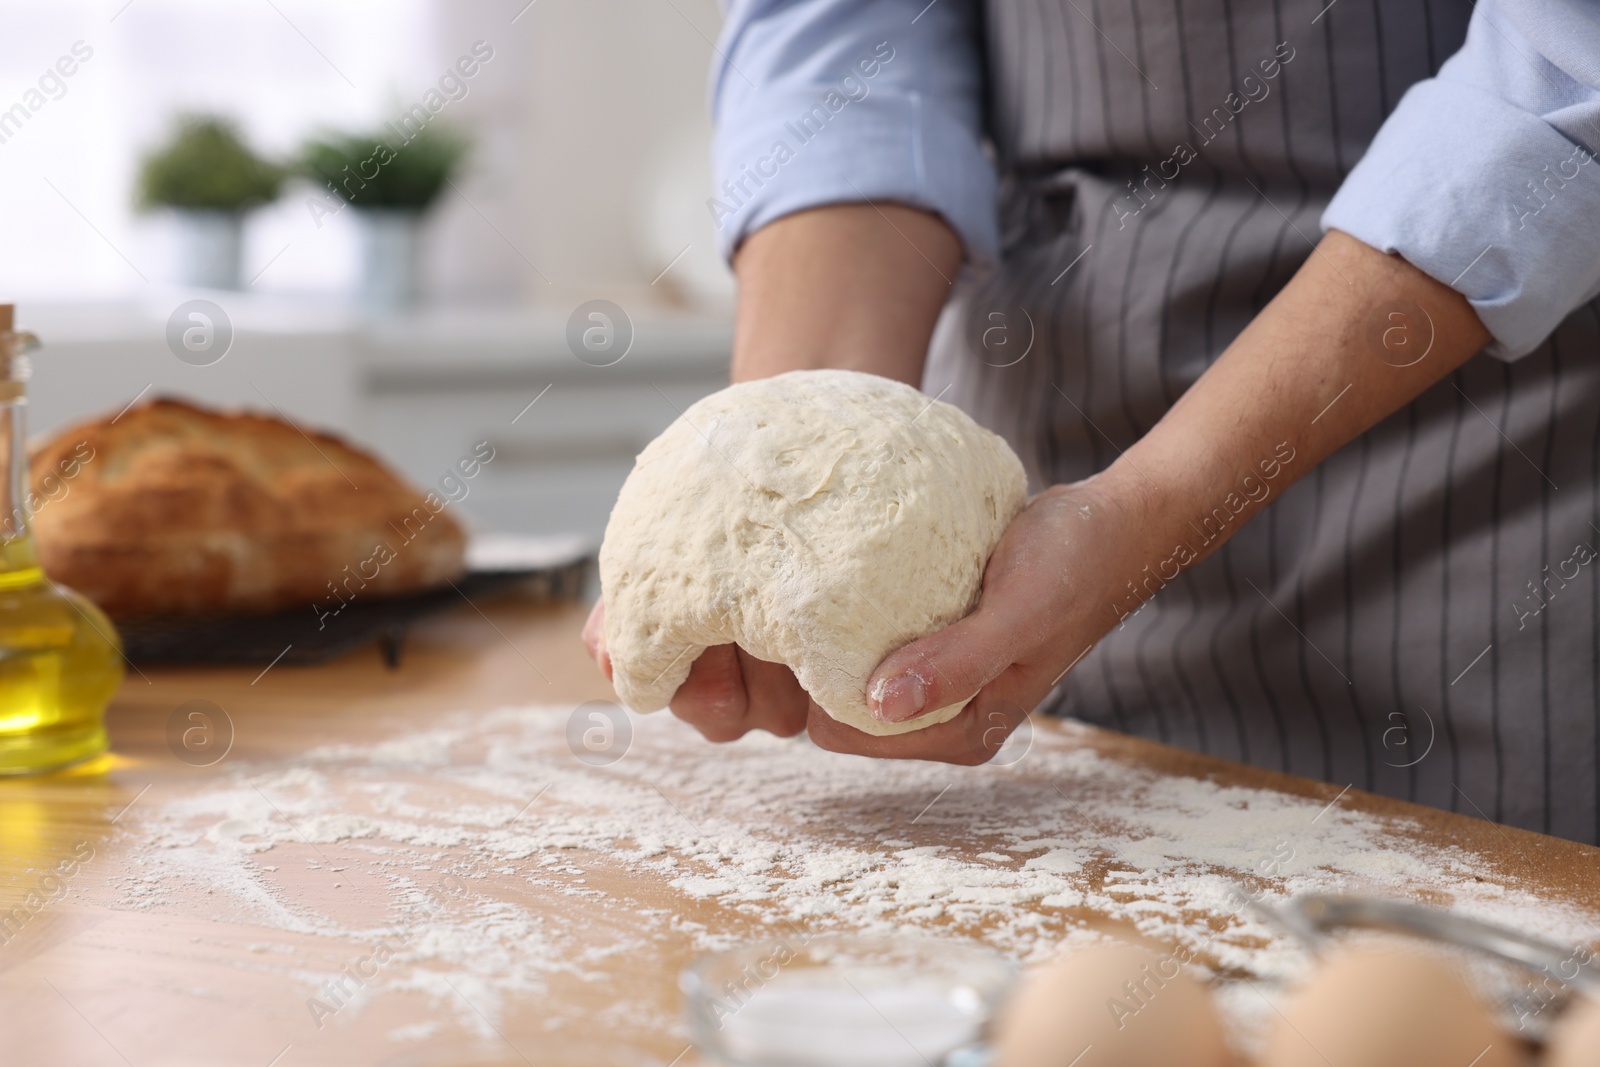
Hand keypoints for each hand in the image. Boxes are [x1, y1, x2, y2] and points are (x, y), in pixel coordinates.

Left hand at [580, 477, 1142, 763]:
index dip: (800, 689)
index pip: (841, 728)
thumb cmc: (1073, 565)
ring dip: (808, 635)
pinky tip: (811, 567)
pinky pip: (862, 630)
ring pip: (840, 666)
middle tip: (744, 605)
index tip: (763, 632)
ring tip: (765, 582)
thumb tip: (874, 702)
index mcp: (958, 726)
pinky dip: (836, 608)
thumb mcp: (1016, 610)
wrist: (1119, 523)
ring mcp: (933, 671)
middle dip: (790, 667)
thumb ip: (952, 660)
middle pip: (833, 704)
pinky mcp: (930, 630)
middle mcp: (938, 709)